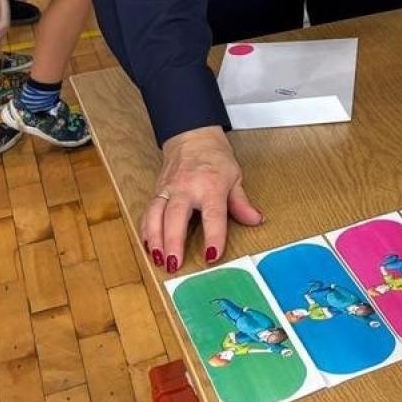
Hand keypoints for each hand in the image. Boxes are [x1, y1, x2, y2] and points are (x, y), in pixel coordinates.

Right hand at [143, 126, 264, 272]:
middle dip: (173, 242)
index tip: (211, 256)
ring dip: (155, 240)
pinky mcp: (157, 191)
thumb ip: (242, 203)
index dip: (213, 237)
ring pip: (155, 216)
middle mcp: (186, 188)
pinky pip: (148, 212)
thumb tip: (256, 220)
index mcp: (210, 186)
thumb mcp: (235, 177)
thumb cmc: (215, 158)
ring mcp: (168, 189)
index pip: (213, 215)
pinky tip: (148, 246)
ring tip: (158, 260)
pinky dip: (146, 231)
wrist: (193, 137)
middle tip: (175, 264)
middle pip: (176, 217)